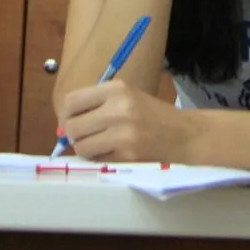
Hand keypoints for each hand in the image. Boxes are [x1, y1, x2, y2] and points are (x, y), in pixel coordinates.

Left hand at [59, 79, 189, 162]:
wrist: (185, 135)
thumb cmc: (153, 115)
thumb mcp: (127, 97)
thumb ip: (97, 104)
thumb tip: (64, 124)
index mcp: (117, 89)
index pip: (72, 101)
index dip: (66, 114)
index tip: (72, 121)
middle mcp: (118, 108)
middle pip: (73, 126)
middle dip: (74, 135)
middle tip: (86, 136)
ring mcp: (123, 133)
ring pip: (81, 146)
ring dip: (86, 149)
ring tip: (99, 146)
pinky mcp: (127, 155)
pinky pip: (97, 160)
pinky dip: (99, 159)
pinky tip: (112, 153)